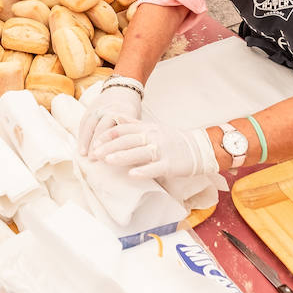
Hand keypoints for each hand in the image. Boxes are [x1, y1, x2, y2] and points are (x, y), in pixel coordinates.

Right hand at [77, 78, 142, 155]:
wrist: (123, 89)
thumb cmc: (131, 110)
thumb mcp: (137, 120)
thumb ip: (131, 134)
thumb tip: (131, 154)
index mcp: (124, 112)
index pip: (115, 130)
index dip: (110, 143)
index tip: (106, 157)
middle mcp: (110, 109)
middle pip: (101, 127)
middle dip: (95, 143)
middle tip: (92, 158)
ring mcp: (98, 108)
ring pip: (90, 124)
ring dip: (85, 139)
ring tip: (83, 153)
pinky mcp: (90, 108)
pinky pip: (84, 121)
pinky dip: (81, 133)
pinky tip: (80, 145)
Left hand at [92, 120, 218, 180]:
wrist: (198, 148)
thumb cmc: (173, 140)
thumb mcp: (153, 128)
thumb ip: (134, 124)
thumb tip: (115, 117)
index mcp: (147, 128)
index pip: (123, 129)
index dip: (108, 135)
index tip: (94, 142)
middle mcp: (153, 136)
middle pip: (128, 140)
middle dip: (109, 147)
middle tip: (94, 154)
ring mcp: (162, 150)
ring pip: (139, 152)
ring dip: (122, 156)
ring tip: (107, 160)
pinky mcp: (170, 164)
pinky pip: (155, 167)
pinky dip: (143, 171)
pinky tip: (132, 174)